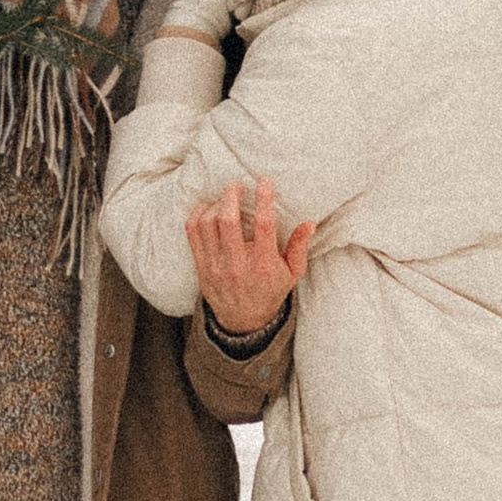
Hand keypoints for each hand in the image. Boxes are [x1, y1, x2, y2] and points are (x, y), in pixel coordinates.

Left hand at [186, 178, 312, 336]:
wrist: (242, 320)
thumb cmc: (270, 291)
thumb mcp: (292, 274)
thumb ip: (299, 247)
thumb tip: (309, 222)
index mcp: (263, 264)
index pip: (263, 226)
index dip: (264, 199)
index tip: (264, 181)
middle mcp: (237, 264)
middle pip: (228, 220)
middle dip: (231, 194)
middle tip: (238, 184)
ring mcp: (216, 265)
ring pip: (208, 223)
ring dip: (216, 203)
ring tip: (225, 197)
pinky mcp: (201, 265)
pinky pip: (192, 232)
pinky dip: (198, 214)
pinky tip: (209, 208)